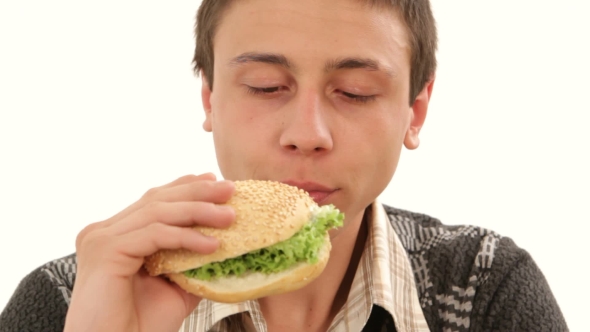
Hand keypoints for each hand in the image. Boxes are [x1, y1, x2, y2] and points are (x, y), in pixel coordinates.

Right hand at [64, 173, 234, 331]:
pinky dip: (186, 237)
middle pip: (156, 199)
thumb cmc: (140, 325)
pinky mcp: (105, 250)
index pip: (154, 200)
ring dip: (199, 211)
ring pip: (157, 212)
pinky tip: (211, 245)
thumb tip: (223, 240)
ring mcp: (101, 238)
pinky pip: (154, 234)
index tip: (215, 180)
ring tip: (229, 218)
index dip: (185, 186)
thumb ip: (192, 260)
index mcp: (117, 235)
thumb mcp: (176, 286)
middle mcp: (104, 231)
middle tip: (230, 189)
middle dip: (197, 192)